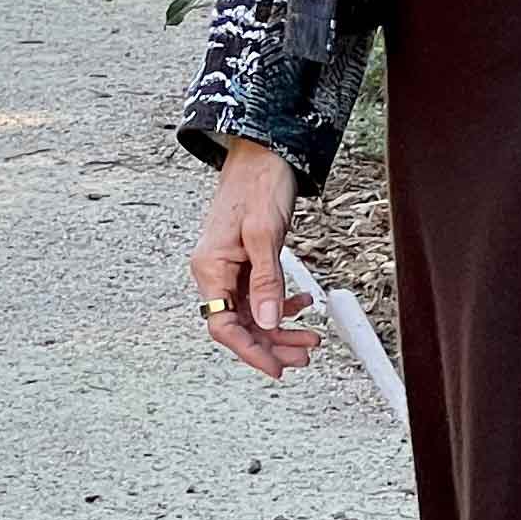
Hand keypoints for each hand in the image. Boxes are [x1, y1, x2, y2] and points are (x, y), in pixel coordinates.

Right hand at [188, 140, 322, 379]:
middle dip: (272, 344)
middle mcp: (216, 272)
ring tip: (310, 340)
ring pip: (254, 313)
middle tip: (303, 357)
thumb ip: (267, 280)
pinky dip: (283, 304)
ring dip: (281, 329)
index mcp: (210, 268)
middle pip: (240, 325)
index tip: (275, 367)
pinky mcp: (247, 261)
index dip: (250, 351)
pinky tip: (304, 303)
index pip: (223, 326)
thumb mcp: (265, 234)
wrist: (262, 152)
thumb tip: (269, 321)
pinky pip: (261, 295)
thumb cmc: (257, 183)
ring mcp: (232, 268)